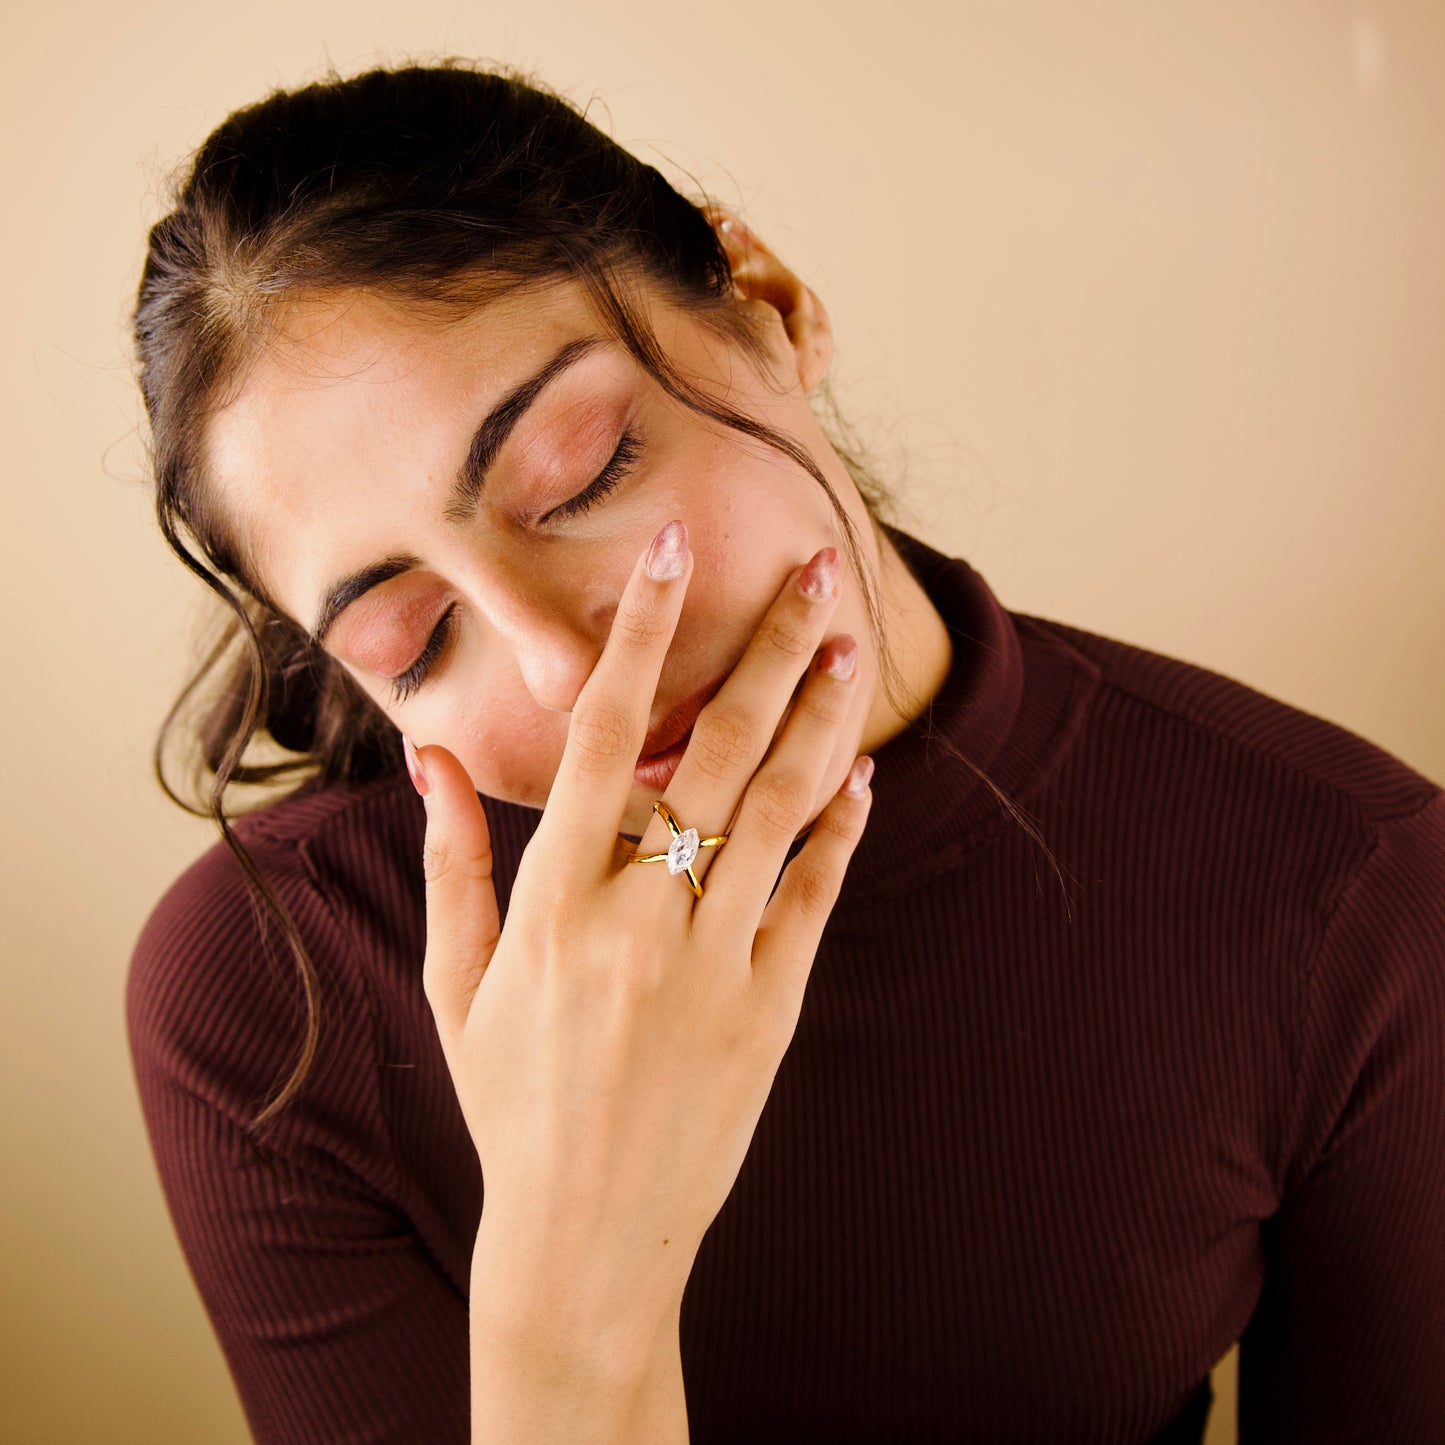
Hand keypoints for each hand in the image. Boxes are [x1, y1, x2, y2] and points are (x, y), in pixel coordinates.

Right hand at [409, 520, 872, 1344]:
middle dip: (771, 647)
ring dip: (822, 719)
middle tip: (813, 569)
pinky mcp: (771, 1011)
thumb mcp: (458, 984)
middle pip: (720, 751)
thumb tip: (428, 756)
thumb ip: (453, 860)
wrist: (587, 1237)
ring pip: (783, 811)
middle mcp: (640, 920)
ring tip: (850, 643)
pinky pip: (813, 898)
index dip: (642, 632)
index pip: (606, 733)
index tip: (673, 548)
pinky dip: (842, 831)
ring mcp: (717, 966)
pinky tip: (862, 776)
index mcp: (557, 903)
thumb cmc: (510, 1101)